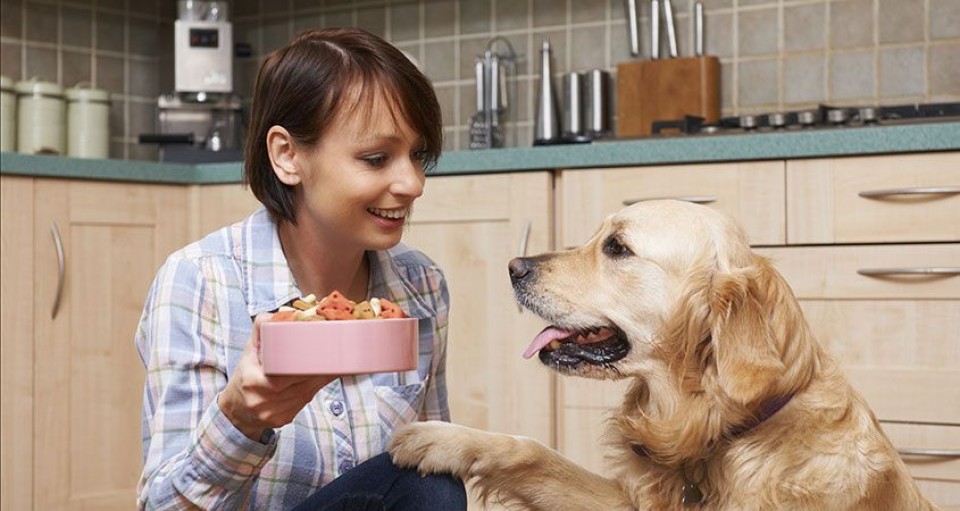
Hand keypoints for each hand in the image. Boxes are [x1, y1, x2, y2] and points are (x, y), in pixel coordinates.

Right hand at [218, 313, 336, 440]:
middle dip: (321, 369)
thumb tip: (286, 312)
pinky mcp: (282, 420)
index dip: (310, 364)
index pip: (288, 372)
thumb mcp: (249, 350)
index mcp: (254, 381)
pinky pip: (304, 403)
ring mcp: (273, 413)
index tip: (326, 352)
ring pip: (308, 393)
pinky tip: (317, 380)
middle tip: (338, 354)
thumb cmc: (245, 374)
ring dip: (321, 379)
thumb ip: (262, 328)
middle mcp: (263, 400)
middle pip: (303, 382)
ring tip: (332, 365)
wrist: (236, 409)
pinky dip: (313, 390)